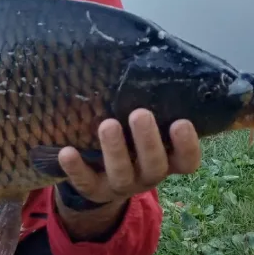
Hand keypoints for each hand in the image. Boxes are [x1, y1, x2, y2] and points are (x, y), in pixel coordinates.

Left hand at [58, 109, 200, 204]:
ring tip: (107, 125)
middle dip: (148, 141)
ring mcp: (122, 185)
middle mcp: (147, 175)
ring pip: (122, 174)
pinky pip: (85, 182)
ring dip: (115, 150)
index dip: (187, 145)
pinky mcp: (94, 190)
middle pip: (155, 165)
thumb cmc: (131, 139)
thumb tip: (141, 64)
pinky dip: (75, 168)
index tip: (181, 122)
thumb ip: (146, 106)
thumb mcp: (142, 127)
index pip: (187, 161)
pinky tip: (66, 152)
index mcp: (167, 160)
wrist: (102, 176)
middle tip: (140, 114)